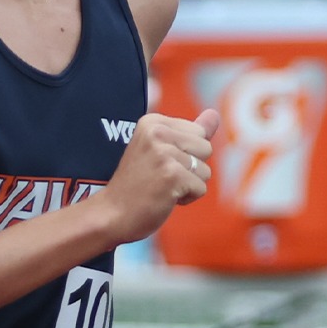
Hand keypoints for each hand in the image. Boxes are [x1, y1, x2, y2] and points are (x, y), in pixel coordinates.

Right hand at [99, 109, 220, 244]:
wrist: (111, 214)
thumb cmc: (137, 184)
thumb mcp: (161, 150)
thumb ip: (190, 132)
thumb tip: (215, 114)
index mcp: (153, 122)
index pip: (198, 132)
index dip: (186, 154)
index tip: (159, 163)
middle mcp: (157, 132)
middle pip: (206, 148)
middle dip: (191, 169)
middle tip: (160, 177)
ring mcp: (164, 153)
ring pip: (205, 170)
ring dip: (188, 185)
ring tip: (161, 187)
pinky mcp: (172, 175)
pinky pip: (201, 188)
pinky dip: (187, 198)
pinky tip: (164, 198)